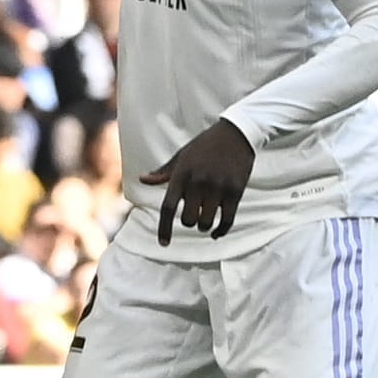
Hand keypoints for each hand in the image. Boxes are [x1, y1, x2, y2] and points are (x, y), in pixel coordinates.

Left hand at [142, 118, 257, 245]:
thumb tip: (143, 179)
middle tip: (192, 215)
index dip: (164, 228)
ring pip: (206, 222)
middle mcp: (198, 182)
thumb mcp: (181, 156)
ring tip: (205, 217)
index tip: (163, 243)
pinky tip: (216, 233)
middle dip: (188, 222)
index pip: (168, 207)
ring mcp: (218, 187)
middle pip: (188, 219)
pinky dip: (221, 231)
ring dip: (204, 225)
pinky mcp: (235, 191)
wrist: (235, 134)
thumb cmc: (204, 146)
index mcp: (181, 174)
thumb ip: (164, 172)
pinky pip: (227, 220)